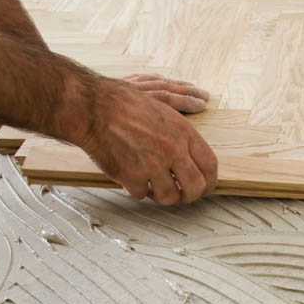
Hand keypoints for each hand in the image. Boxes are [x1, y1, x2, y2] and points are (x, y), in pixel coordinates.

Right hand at [74, 78, 217, 204]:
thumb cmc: (125, 106)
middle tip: (182, 195)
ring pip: (169, 197)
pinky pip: (141, 194)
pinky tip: (131, 177)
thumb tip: (194, 161)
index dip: (209, 181)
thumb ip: (182, 137)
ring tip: (153, 185)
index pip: (210, 165)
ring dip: (162, 195)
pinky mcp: (132, 176)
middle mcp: (172, 150)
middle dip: (190, 196)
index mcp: (184, 132)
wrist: (94, 107)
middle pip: (196, 187)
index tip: (205, 186)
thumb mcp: (164, 112)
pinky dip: (136, 189)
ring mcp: (152, 165)